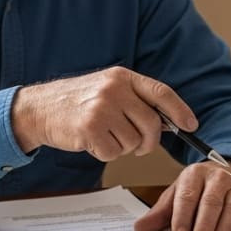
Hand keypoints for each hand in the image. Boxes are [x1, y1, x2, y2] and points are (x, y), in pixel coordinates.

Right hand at [10, 66, 193, 158]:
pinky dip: (106, 153)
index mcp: (123, 77)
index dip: (180, 110)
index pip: (161, 93)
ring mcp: (101, 108)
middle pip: (152, 124)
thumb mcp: (108, 89)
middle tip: (139, 146)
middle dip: (149, 142)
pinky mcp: (90, 129)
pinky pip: (114, 153)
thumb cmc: (77, 102)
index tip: (190, 125)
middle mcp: (114, 90)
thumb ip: (136, 101)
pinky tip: (93, 141)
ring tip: (105, 136)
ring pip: (133, 142)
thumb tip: (170, 122)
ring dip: (123, 147)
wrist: (39, 109)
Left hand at [133, 161, 230, 230]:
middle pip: (211, 203)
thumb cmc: (198, 188)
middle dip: (205, 226)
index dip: (183, 216)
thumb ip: (160, 214)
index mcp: (194, 174)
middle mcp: (217, 177)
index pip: (188, 195)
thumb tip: (140, 229)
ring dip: (225, 230)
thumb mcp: (176, 195)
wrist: (227, 170)